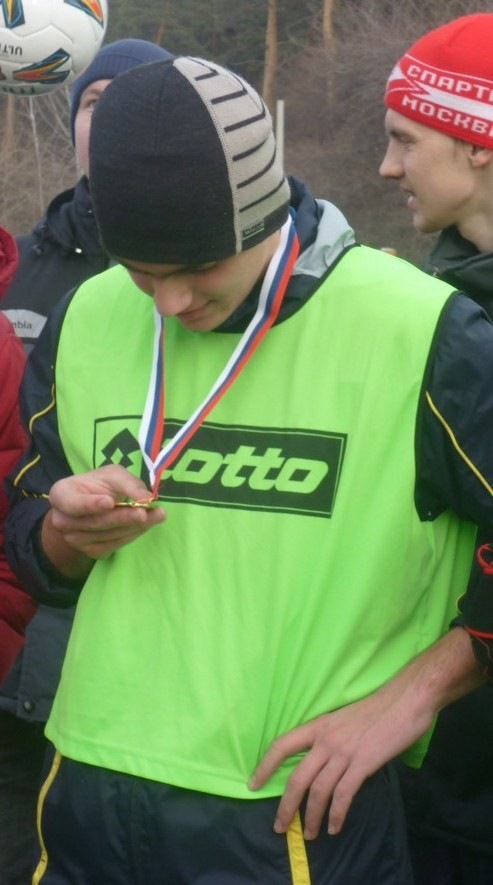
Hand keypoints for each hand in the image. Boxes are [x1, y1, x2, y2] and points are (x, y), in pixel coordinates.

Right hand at [42, 465, 165, 574]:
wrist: (94, 505)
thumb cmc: (100, 485)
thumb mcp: (112, 475)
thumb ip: (128, 483)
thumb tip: (146, 497)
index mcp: (61, 495)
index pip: (73, 503)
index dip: (90, 504)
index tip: (109, 502)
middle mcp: (62, 521)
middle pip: (95, 522)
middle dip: (123, 517)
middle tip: (146, 512)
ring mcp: (75, 540)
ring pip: (107, 535)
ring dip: (134, 526)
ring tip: (157, 515)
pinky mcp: (90, 551)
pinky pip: (113, 545)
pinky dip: (132, 535)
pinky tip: (146, 525)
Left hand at [249, 629, 483, 838]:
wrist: (406, 699)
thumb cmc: (379, 707)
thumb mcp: (345, 719)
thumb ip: (332, 738)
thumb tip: (324, 762)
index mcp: (319, 725)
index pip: (282, 745)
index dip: (265, 766)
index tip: (253, 784)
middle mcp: (326, 739)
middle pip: (297, 777)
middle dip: (286, 806)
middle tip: (280, 826)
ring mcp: (344, 751)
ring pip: (319, 791)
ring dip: (312, 817)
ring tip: (309, 834)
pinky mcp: (363, 763)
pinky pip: (344, 795)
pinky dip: (337, 815)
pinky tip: (335, 827)